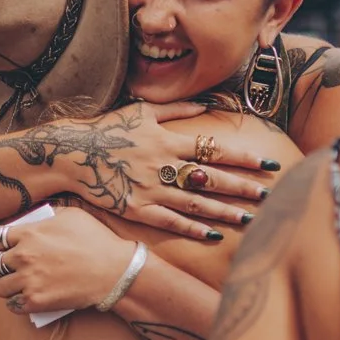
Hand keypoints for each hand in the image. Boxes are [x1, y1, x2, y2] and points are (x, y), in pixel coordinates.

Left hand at [0, 205, 138, 314]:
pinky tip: (25, 297)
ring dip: (7, 286)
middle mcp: (24, 256)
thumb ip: (46, 216)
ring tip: (17, 284)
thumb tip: (33, 219)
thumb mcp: (71, 215)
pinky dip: (17, 303)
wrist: (114, 271)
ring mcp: (29, 280)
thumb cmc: (96, 240)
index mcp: (29, 233)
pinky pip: (12, 305)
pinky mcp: (37, 301)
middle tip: (8, 268)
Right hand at [7, 103, 275, 239]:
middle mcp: (163, 165)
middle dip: (241, 187)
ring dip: (224, 211)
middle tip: (268, 194)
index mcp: (167, 140)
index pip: (213, 149)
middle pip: (210, 178)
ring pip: (195, 203)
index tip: (266, 162)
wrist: (71, 153)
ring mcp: (151, 189)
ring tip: (249, 218)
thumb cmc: (106, 129)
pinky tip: (212, 235)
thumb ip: (175, 108)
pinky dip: (192, 229)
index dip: (241, 156)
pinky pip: (170, 221)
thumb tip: (206, 104)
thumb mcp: (141, 111)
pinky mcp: (137, 209)